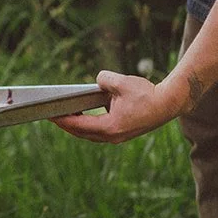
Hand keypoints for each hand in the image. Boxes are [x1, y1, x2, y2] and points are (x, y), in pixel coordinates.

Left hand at [52, 70, 178, 143]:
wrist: (169, 103)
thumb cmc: (146, 93)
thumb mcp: (121, 82)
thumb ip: (103, 80)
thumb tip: (97, 81)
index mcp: (110, 127)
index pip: (79, 126)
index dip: (62, 120)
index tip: (49, 115)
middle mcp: (112, 136)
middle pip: (82, 133)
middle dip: (66, 124)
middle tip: (51, 114)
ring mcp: (118, 137)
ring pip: (91, 134)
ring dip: (78, 125)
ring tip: (64, 114)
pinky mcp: (123, 133)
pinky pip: (100, 131)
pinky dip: (89, 124)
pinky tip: (83, 113)